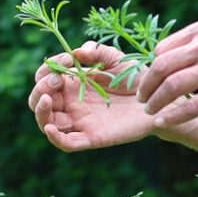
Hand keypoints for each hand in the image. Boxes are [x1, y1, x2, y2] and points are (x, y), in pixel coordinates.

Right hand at [28, 42, 155, 151]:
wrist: (158, 97)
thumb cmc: (135, 76)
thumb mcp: (115, 58)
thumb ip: (96, 52)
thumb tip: (76, 52)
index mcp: (72, 83)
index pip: (44, 78)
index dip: (47, 70)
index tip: (65, 61)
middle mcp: (71, 103)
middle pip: (39, 101)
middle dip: (40, 89)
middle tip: (56, 80)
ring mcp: (80, 121)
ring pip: (47, 123)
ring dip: (41, 111)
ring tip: (47, 99)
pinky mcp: (92, 137)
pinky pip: (67, 143)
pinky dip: (55, 138)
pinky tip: (50, 128)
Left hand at [138, 22, 197, 127]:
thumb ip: (196, 44)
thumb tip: (166, 60)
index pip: (162, 49)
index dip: (150, 68)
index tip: (148, 81)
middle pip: (161, 67)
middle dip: (145, 86)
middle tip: (141, 98)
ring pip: (171, 87)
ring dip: (155, 102)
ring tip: (149, 111)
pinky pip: (190, 107)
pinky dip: (172, 116)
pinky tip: (162, 122)